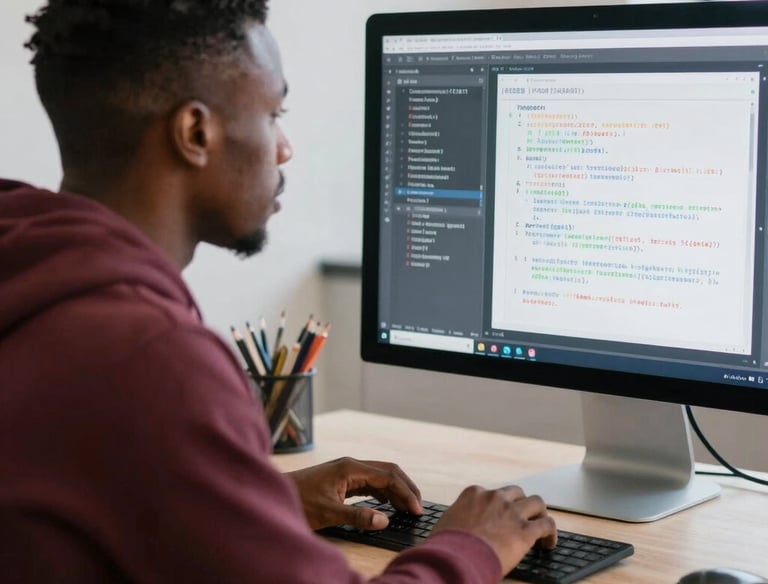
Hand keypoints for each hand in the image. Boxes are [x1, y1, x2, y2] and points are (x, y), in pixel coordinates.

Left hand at [285, 456, 422, 529]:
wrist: (274, 495)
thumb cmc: (299, 501)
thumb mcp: (328, 513)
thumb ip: (358, 516)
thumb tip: (385, 520)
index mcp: (350, 468)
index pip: (388, 476)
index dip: (405, 493)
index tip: (417, 510)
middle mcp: (351, 465)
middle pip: (388, 471)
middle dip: (406, 488)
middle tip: (419, 508)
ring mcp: (347, 471)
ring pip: (380, 476)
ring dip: (396, 490)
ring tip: (408, 508)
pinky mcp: (342, 479)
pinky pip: (370, 483)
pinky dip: (383, 492)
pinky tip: (388, 505)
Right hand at [432, 484, 556, 573]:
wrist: (455, 558)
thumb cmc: (446, 545)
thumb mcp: (447, 522)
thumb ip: (459, 518)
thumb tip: (458, 526)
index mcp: (474, 494)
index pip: (491, 493)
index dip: (497, 505)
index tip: (498, 516)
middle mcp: (495, 498)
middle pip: (517, 493)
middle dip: (521, 504)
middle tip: (522, 517)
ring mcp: (511, 512)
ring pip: (537, 502)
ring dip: (539, 513)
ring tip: (540, 525)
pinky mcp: (525, 531)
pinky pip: (547, 525)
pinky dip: (550, 533)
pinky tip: (548, 543)